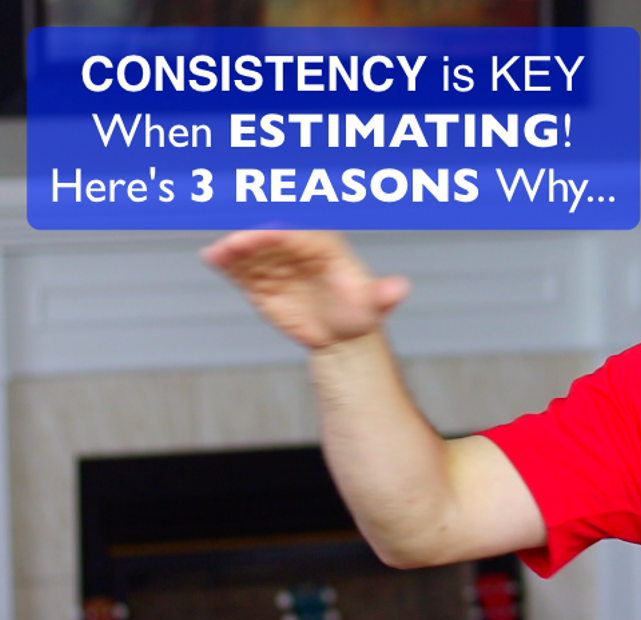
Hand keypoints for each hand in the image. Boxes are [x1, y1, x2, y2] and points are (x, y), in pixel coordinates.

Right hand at [200, 230, 409, 348]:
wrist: (342, 335)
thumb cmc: (361, 314)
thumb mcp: (375, 306)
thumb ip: (384, 295)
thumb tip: (401, 288)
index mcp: (325, 247)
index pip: (300, 236)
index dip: (282, 235)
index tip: (264, 235)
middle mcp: (298, 250)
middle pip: (271, 240)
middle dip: (252, 240)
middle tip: (233, 245)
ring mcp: (278, 264)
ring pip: (253, 252)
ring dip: (234, 250)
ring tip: (217, 254)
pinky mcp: (262, 282)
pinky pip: (242, 269)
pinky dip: (227, 263)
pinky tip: (211, 258)